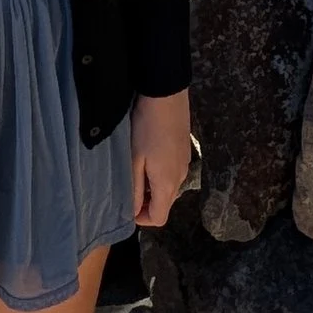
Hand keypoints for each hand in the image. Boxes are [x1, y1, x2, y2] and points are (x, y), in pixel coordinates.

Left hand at [129, 90, 192, 226]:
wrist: (166, 94)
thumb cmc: (145, 127)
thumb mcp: (134, 160)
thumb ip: (135, 188)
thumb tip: (133, 212)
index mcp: (167, 183)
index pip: (159, 218)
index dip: (142, 218)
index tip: (127, 207)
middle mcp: (181, 177)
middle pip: (165, 203)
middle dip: (147, 203)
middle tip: (128, 188)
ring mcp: (186, 163)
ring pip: (169, 187)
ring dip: (153, 188)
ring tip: (136, 171)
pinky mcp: (185, 150)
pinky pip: (173, 172)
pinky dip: (160, 174)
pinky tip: (148, 156)